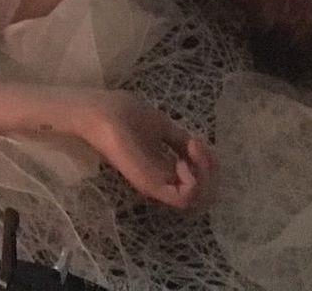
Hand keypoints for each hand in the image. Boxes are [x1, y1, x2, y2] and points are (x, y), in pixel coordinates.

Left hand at [79, 90, 217, 210]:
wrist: (100, 112)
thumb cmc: (124, 114)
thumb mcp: (161, 125)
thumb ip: (178, 140)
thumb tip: (198, 147)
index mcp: (164, 168)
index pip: (200, 180)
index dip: (209, 163)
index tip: (197, 141)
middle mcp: (162, 180)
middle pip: (205, 194)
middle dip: (211, 169)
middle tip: (196, 146)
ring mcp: (156, 184)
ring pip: (199, 199)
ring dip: (204, 173)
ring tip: (190, 149)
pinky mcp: (149, 185)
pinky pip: (184, 198)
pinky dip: (194, 181)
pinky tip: (182, 160)